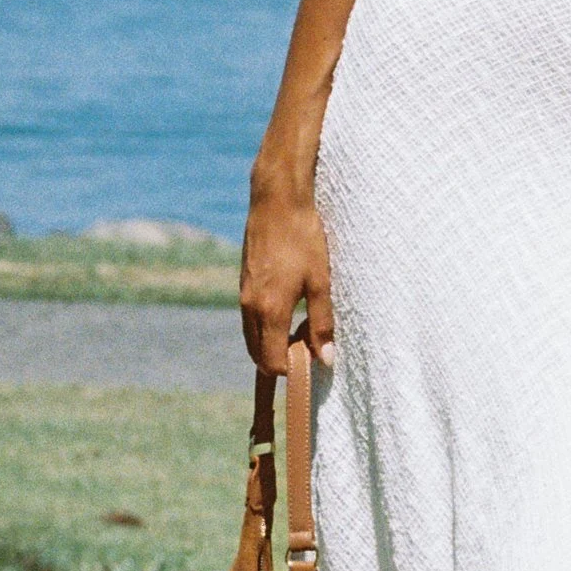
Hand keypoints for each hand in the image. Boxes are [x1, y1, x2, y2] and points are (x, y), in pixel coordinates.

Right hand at [241, 176, 332, 374]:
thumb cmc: (304, 238)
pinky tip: (289, 309)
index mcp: (269, 310)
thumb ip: (322, 322)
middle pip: (258, 355)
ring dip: (272, 344)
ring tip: (301, 327)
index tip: (314, 358)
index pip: (273, 362)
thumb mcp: (321, 281)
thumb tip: (326, 358)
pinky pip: (250, 319)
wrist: (277, 201)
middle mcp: (250, 307)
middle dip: (281, 360)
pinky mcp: (244, 284)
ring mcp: (243, 295)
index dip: (293, 369)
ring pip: (252, 337)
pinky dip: (266, 327)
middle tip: (308, 345)